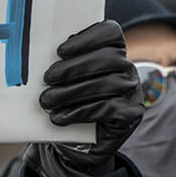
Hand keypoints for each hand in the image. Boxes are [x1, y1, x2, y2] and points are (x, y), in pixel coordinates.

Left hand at [22, 21, 141, 176]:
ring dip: (72, 92)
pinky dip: (79, 112)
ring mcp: (132, 91)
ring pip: (106, 84)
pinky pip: (108, 108)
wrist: (78, 144)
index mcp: (113, 51)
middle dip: (74, 67)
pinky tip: (59, 117)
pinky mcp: (131, 113)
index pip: (110, 32)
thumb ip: (63, 61)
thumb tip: (43, 50)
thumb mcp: (64, 79)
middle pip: (108, 58)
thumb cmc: (69, 102)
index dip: (87, 38)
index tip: (60, 51)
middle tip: (48, 78)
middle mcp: (127, 67)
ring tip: (47, 101)